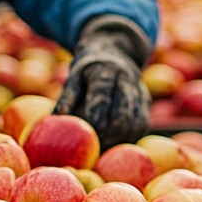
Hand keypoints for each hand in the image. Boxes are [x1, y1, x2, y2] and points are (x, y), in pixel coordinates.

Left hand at [55, 17, 151, 148]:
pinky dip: (129, 137)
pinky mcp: (145, 103)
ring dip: (120, 139)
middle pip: (122, 111)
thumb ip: (67, 97)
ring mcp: (139, 91)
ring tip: (104, 148)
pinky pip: (141, 125)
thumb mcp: (74, 77)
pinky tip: (116, 144)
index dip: (97, 111)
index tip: (90, 128)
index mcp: (105, 70)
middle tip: (94, 147)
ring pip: (135, 121)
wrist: (115, 54)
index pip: (102, 91)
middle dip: (108, 133)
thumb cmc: (88, 71)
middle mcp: (126, 79)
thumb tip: (56, 119)